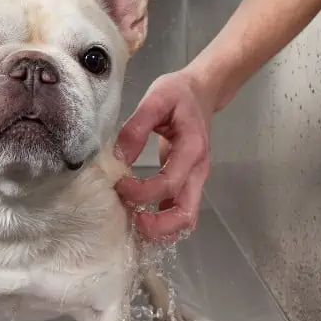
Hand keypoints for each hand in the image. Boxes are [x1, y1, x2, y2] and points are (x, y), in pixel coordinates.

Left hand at [114, 69, 213, 241]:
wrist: (202, 91)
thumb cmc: (179, 93)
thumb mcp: (156, 99)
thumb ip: (136, 127)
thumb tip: (118, 158)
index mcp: (192, 149)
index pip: (169, 183)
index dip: (142, 191)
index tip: (119, 184)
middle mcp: (198, 171)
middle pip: (186, 215)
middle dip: (157, 226)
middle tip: (129, 219)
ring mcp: (196, 180)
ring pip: (186, 219)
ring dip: (160, 229)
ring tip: (133, 222)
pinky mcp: (188, 183)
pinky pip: (179, 212)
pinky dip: (162, 222)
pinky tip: (139, 217)